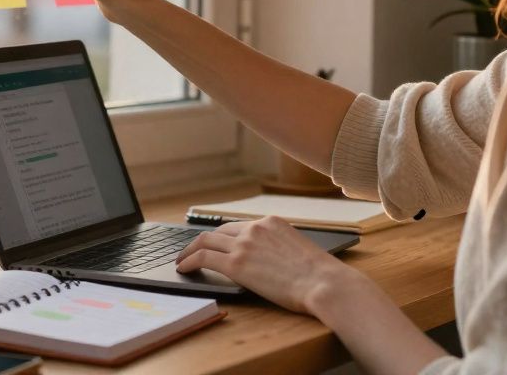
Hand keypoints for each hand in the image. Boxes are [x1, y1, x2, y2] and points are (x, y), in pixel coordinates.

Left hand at [175, 216, 351, 313]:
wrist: (325, 283)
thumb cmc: (321, 276)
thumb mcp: (298, 250)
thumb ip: (278, 248)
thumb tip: (267, 261)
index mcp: (272, 222)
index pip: (238, 227)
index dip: (222, 237)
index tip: (213, 243)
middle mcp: (255, 228)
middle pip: (218, 231)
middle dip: (202, 241)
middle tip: (191, 251)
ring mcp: (244, 244)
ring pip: (205, 241)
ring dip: (189, 250)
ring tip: (182, 260)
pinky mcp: (237, 263)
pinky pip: (203, 257)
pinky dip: (189, 261)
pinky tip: (184, 268)